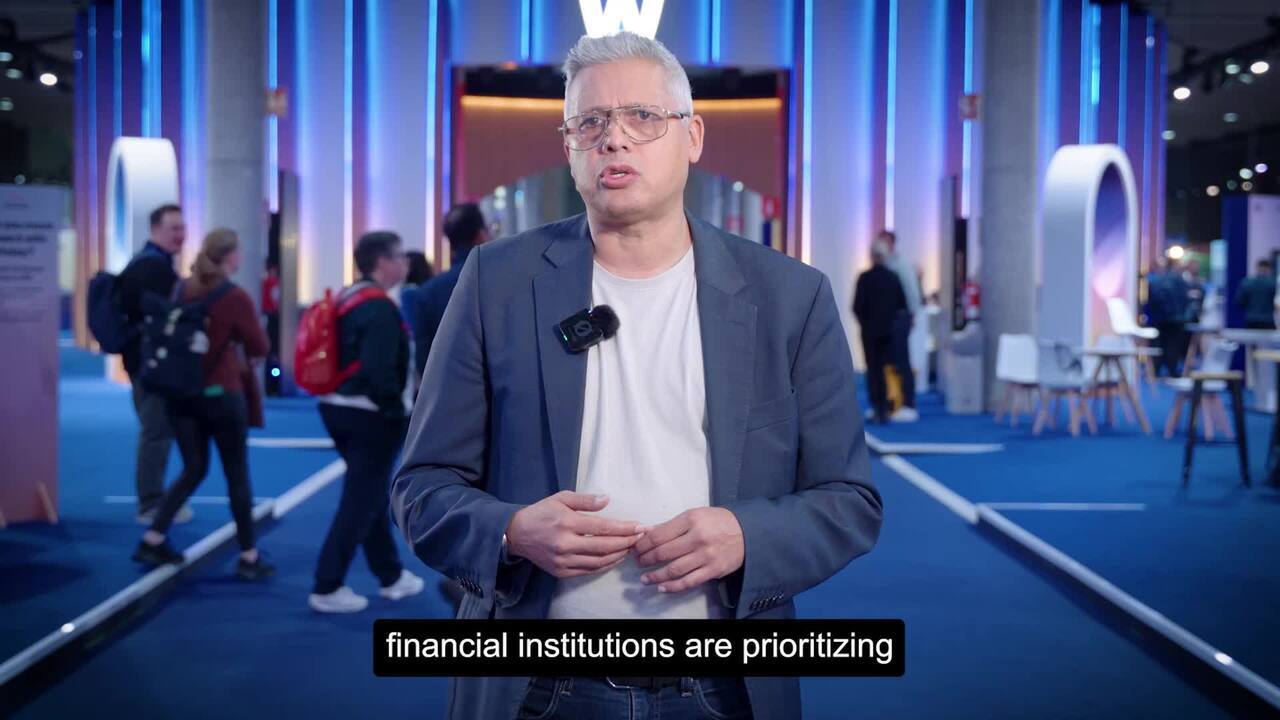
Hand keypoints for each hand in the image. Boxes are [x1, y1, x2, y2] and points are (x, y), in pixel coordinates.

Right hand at [505, 491, 642, 578]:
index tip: (640, 527)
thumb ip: (586, 500)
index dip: (625, 528)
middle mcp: (565, 544)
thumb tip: (607, 500)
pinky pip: (588, 571)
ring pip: (598, 562)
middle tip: (640, 539)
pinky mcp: (561, 571)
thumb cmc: (541, 512)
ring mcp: (563, 560)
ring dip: (618, 556)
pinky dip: (604, 565)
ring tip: (630, 548)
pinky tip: (613, 558)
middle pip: (605, 546)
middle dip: (626, 543)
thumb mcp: (561, 498)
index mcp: (567, 522)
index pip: (603, 527)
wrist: (517, 534)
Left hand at [632, 507, 743, 593]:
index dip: (643, 544)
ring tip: (644, 579)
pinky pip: (688, 581)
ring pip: (674, 569)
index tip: (636, 548)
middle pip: (664, 552)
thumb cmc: (717, 522)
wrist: (748, 532)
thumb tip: (646, 531)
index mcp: (691, 520)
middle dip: (646, 559)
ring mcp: (706, 555)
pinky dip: (673, 586)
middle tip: (638, 562)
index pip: (659, 534)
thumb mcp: (694, 515)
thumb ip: (670, 525)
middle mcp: (698, 537)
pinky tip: (662, 587)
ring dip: (656, 576)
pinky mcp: (713, 570)